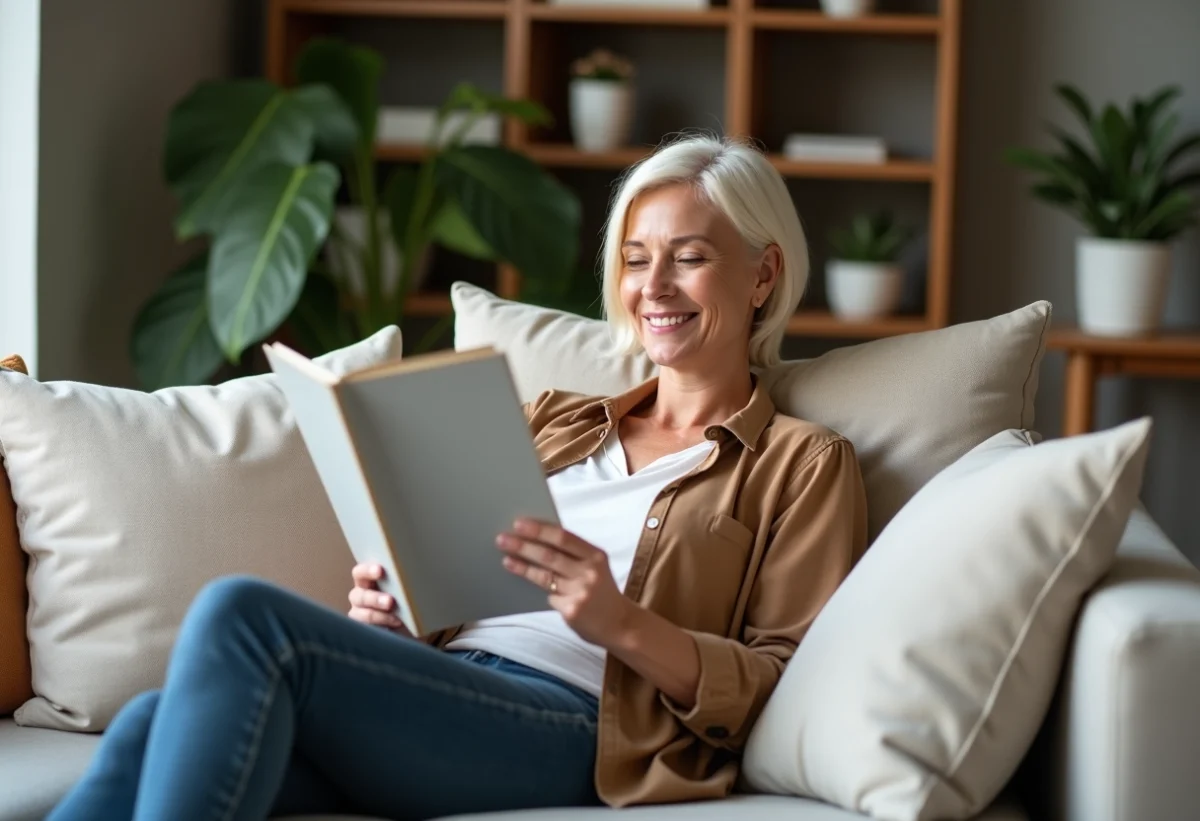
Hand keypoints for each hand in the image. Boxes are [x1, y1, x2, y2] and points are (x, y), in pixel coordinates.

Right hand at [348, 563, 412, 637]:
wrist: (414, 624)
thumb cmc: (409, 599)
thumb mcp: (408, 589)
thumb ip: (404, 582)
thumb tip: (417, 574)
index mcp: (368, 580)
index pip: (360, 572)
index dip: (367, 571)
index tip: (380, 570)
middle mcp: (360, 595)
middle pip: (358, 595)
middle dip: (375, 598)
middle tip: (390, 601)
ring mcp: (360, 614)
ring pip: (360, 614)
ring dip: (378, 616)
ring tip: (396, 620)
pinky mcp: (363, 630)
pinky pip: (366, 630)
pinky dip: (380, 628)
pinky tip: (394, 627)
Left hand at [497, 518, 634, 647]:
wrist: (621, 625)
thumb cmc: (602, 592)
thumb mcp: (596, 567)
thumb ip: (574, 555)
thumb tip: (538, 540)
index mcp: (596, 556)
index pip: (563, 537)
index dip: (539, 530)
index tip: (518, 524)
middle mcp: (589, 572)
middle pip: (550, 555)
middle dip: (523, 546)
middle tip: (503, 539)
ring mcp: (580, 593)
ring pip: (544, 576)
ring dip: (522, 566)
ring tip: (506, 559)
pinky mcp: (571, 611)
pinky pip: (549, 596)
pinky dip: (538, 590)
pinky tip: (526, 584)